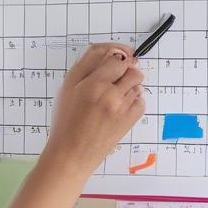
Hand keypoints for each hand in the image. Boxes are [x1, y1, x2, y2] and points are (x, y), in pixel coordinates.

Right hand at [42, 42, 144, 176]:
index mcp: (92, 83)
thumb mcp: (67, 88)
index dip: (117, 58)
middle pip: (131, 69)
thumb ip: (87, 66)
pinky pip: (142, 102)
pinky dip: (134, 101)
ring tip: (114, 97)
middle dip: (125, 72)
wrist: (71, 154)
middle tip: (114, 81)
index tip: (116, 61)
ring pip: (137, 85)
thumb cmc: (65, 121)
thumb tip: (110, 53)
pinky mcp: (130, 120)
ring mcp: (122, 108)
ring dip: (129, 87)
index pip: (116, 57)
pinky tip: (119, 108)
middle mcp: (110, 93)